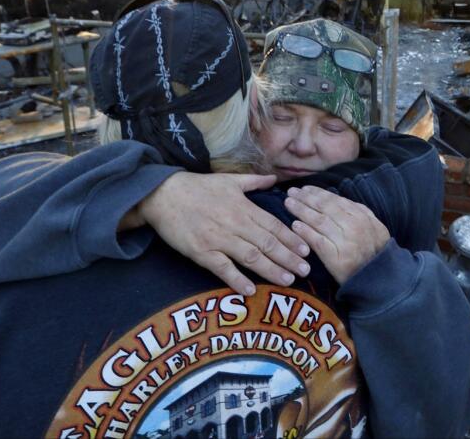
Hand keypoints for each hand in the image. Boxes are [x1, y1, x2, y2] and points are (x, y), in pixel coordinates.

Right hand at [126, 172, 311, 295]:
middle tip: (306, 270)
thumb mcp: (228, 179)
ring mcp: (218, 239)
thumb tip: (275, 178)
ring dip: (270, 270)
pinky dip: (236, 279)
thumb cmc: (197, 187)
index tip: (306, 250)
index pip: (273, 225)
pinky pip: (222, 268)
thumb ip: (254, 181)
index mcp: (243, 207)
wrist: (162, 195)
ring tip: (288, 280)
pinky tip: (250, 291)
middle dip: (288, 258)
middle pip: (267, 243)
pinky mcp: (201, 252)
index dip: (291, 239)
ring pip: (250, 256)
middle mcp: (234, 223)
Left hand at [285, 186, 389, 284]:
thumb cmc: (374, 254)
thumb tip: (338, 199)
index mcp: (363, 217)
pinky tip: (294, 225)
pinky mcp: (337, 258)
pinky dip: (305, 232)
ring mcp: (346, 241)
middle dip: (306, 198)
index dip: (319, 193)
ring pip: (319, 221)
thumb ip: (359, 212)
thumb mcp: (375, 228)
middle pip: (325, 207)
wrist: (379, 280)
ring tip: (288, 204)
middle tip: (291, 192)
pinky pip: (318, 241)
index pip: (336, 200)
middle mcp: (355, 226)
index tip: (305, 189)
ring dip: (301, 210)